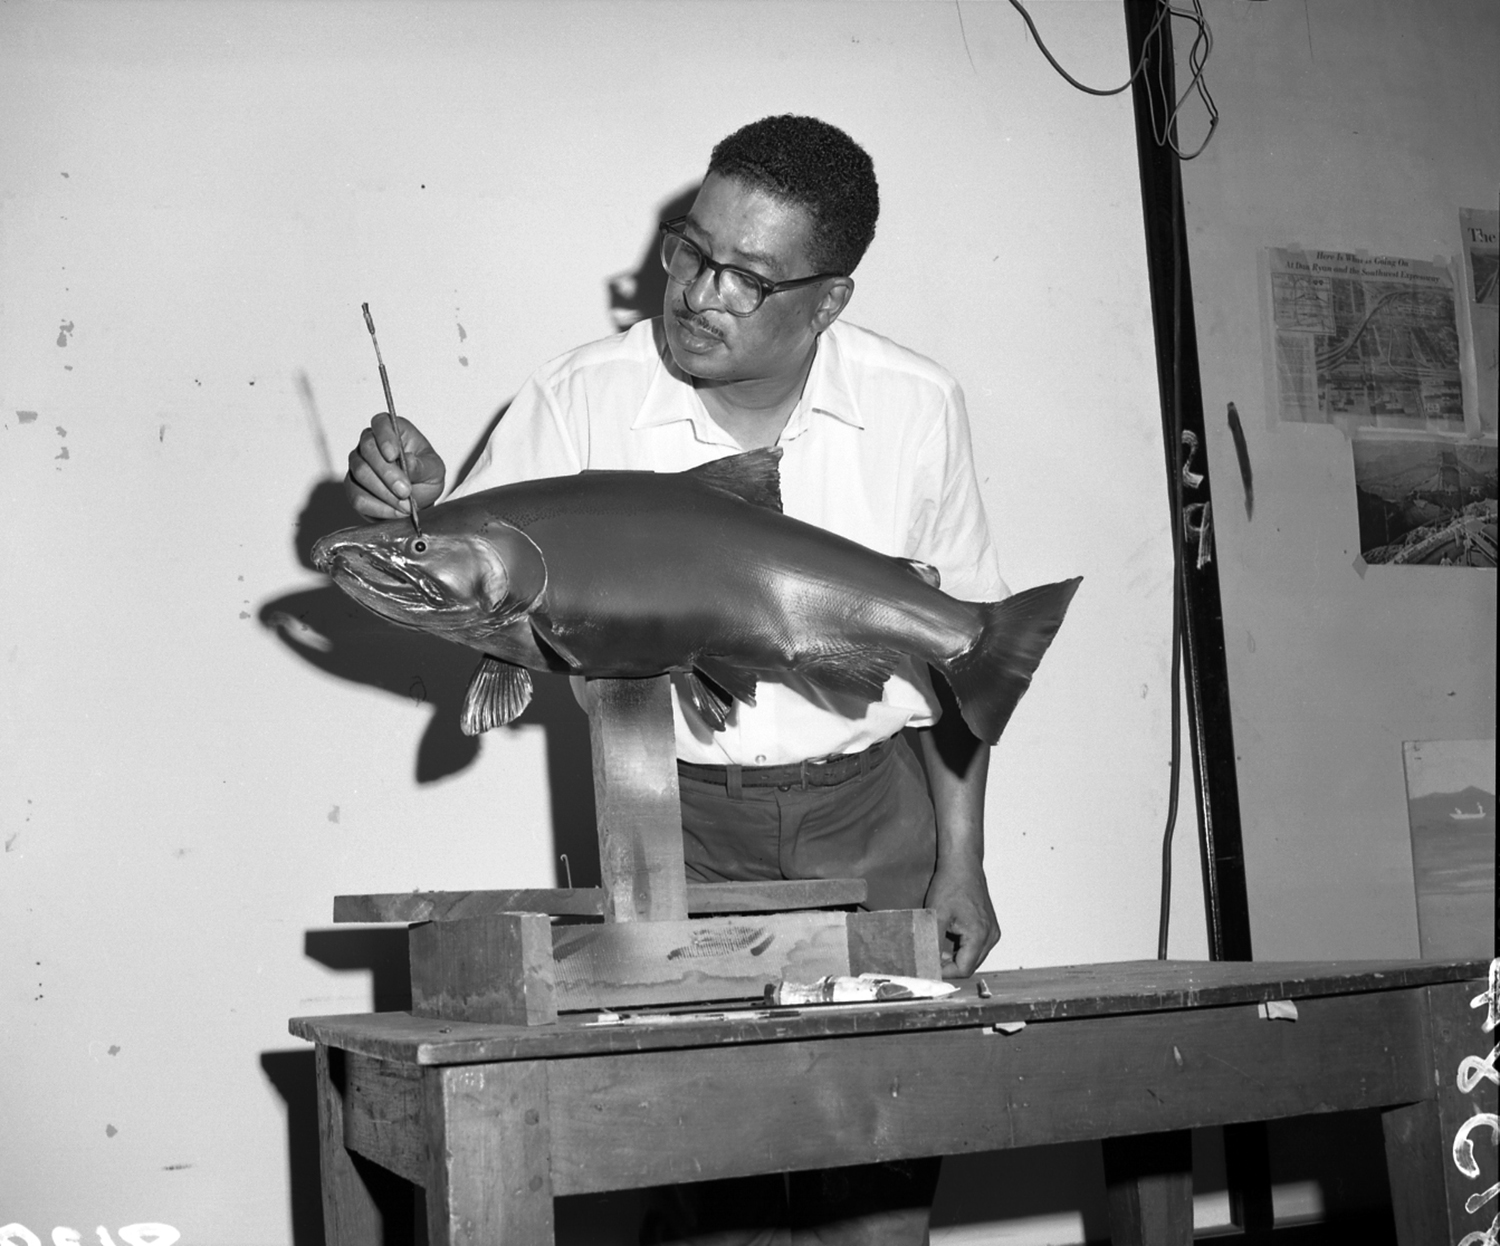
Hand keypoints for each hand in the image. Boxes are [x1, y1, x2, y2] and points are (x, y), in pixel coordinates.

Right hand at [345, 413, 445, 520]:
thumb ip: (422, 466)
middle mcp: (371, 443)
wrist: (418, 502)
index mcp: (393, 431)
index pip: (381, 423)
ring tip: (405, 505)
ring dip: (384, 492)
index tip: (394, 455)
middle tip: (405, 491)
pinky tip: (394, 512)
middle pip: (368, 450)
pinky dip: (377, 507)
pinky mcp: (353, 487)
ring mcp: (358, 464)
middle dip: (387, 473)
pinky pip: (357, 496)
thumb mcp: (434, 471)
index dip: (385, 438)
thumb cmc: (426, 478)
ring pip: (360, 473)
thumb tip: (409, 461)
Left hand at [924, 854, 998, 978]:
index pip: (964, 969)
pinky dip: (962, 947)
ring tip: (937, 945)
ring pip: (973, 957)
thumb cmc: (951, 885)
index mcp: (980, 935)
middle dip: (949, 965)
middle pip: (970, 965)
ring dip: (955, 956)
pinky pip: (976, 946)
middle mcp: (991, 936)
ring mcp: (992, 932)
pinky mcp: (989, 927)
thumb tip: (928, 963)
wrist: (963, 865)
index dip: (945, 972)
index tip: (929, 967)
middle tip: (930, 957)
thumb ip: (933, 943)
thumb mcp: (936, 916)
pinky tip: (948, 937)